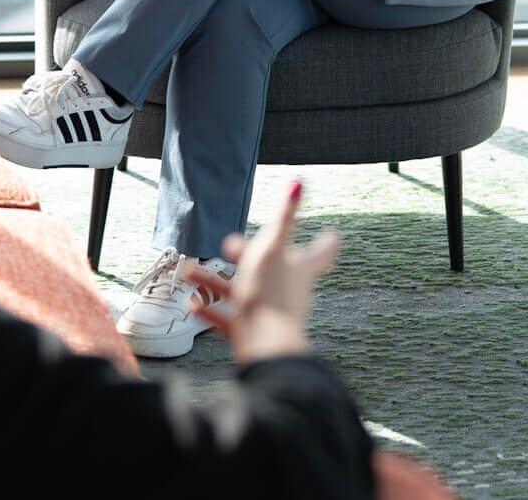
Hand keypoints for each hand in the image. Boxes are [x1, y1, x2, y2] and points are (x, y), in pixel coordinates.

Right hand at [183, 180, 341, 365]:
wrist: (262, 344)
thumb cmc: (272, 293)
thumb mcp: (274, 246)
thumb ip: (285, 216)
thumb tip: (300, 183)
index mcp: (298, 267)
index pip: (320, 252)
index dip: (326, 242)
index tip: (334, 235)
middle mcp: (286, 289)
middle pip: (272, 267)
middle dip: (251, 254)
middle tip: (232, 244)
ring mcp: (267, 310)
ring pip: (241, 290)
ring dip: (217, 280)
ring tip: (193, 271)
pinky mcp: (249, 330)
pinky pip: (227, 316)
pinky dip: (210, 309)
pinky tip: (193, 305)